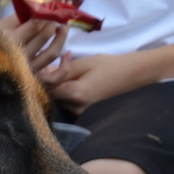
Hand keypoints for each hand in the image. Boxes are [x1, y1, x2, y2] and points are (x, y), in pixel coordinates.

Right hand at [0, 12, 66, 76]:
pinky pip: (54, 78)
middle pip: (44, 36)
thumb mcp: (2, 24)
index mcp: (9, 40)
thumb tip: (42, 6)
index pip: (35, 25)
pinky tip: (67, 54)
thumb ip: (21, 15)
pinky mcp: (35, 79)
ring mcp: (27, 69)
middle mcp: (18, 56)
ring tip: (64, 28)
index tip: (51, 10)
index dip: (47, 15)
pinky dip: (64, 67)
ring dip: (62, 38)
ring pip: (52, 54)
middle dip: (55, 23)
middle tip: (59, 16)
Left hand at [44, 50, 159, 113]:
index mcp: (76, 94)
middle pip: (51, 94)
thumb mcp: (84, 63)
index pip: (48, 87)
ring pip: (58, 99)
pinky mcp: (83, 112)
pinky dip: (65, 90)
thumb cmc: (109, 66)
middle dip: (52, 79)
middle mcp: (76, 108)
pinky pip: (66, 102)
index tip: (59, 61)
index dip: (48, 73)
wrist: (131, 75)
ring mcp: (80, 112)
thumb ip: (62, 70)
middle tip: (63, 63)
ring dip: (58, 84)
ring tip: (69, 69)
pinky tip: (73, 80)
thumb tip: (43, 74)